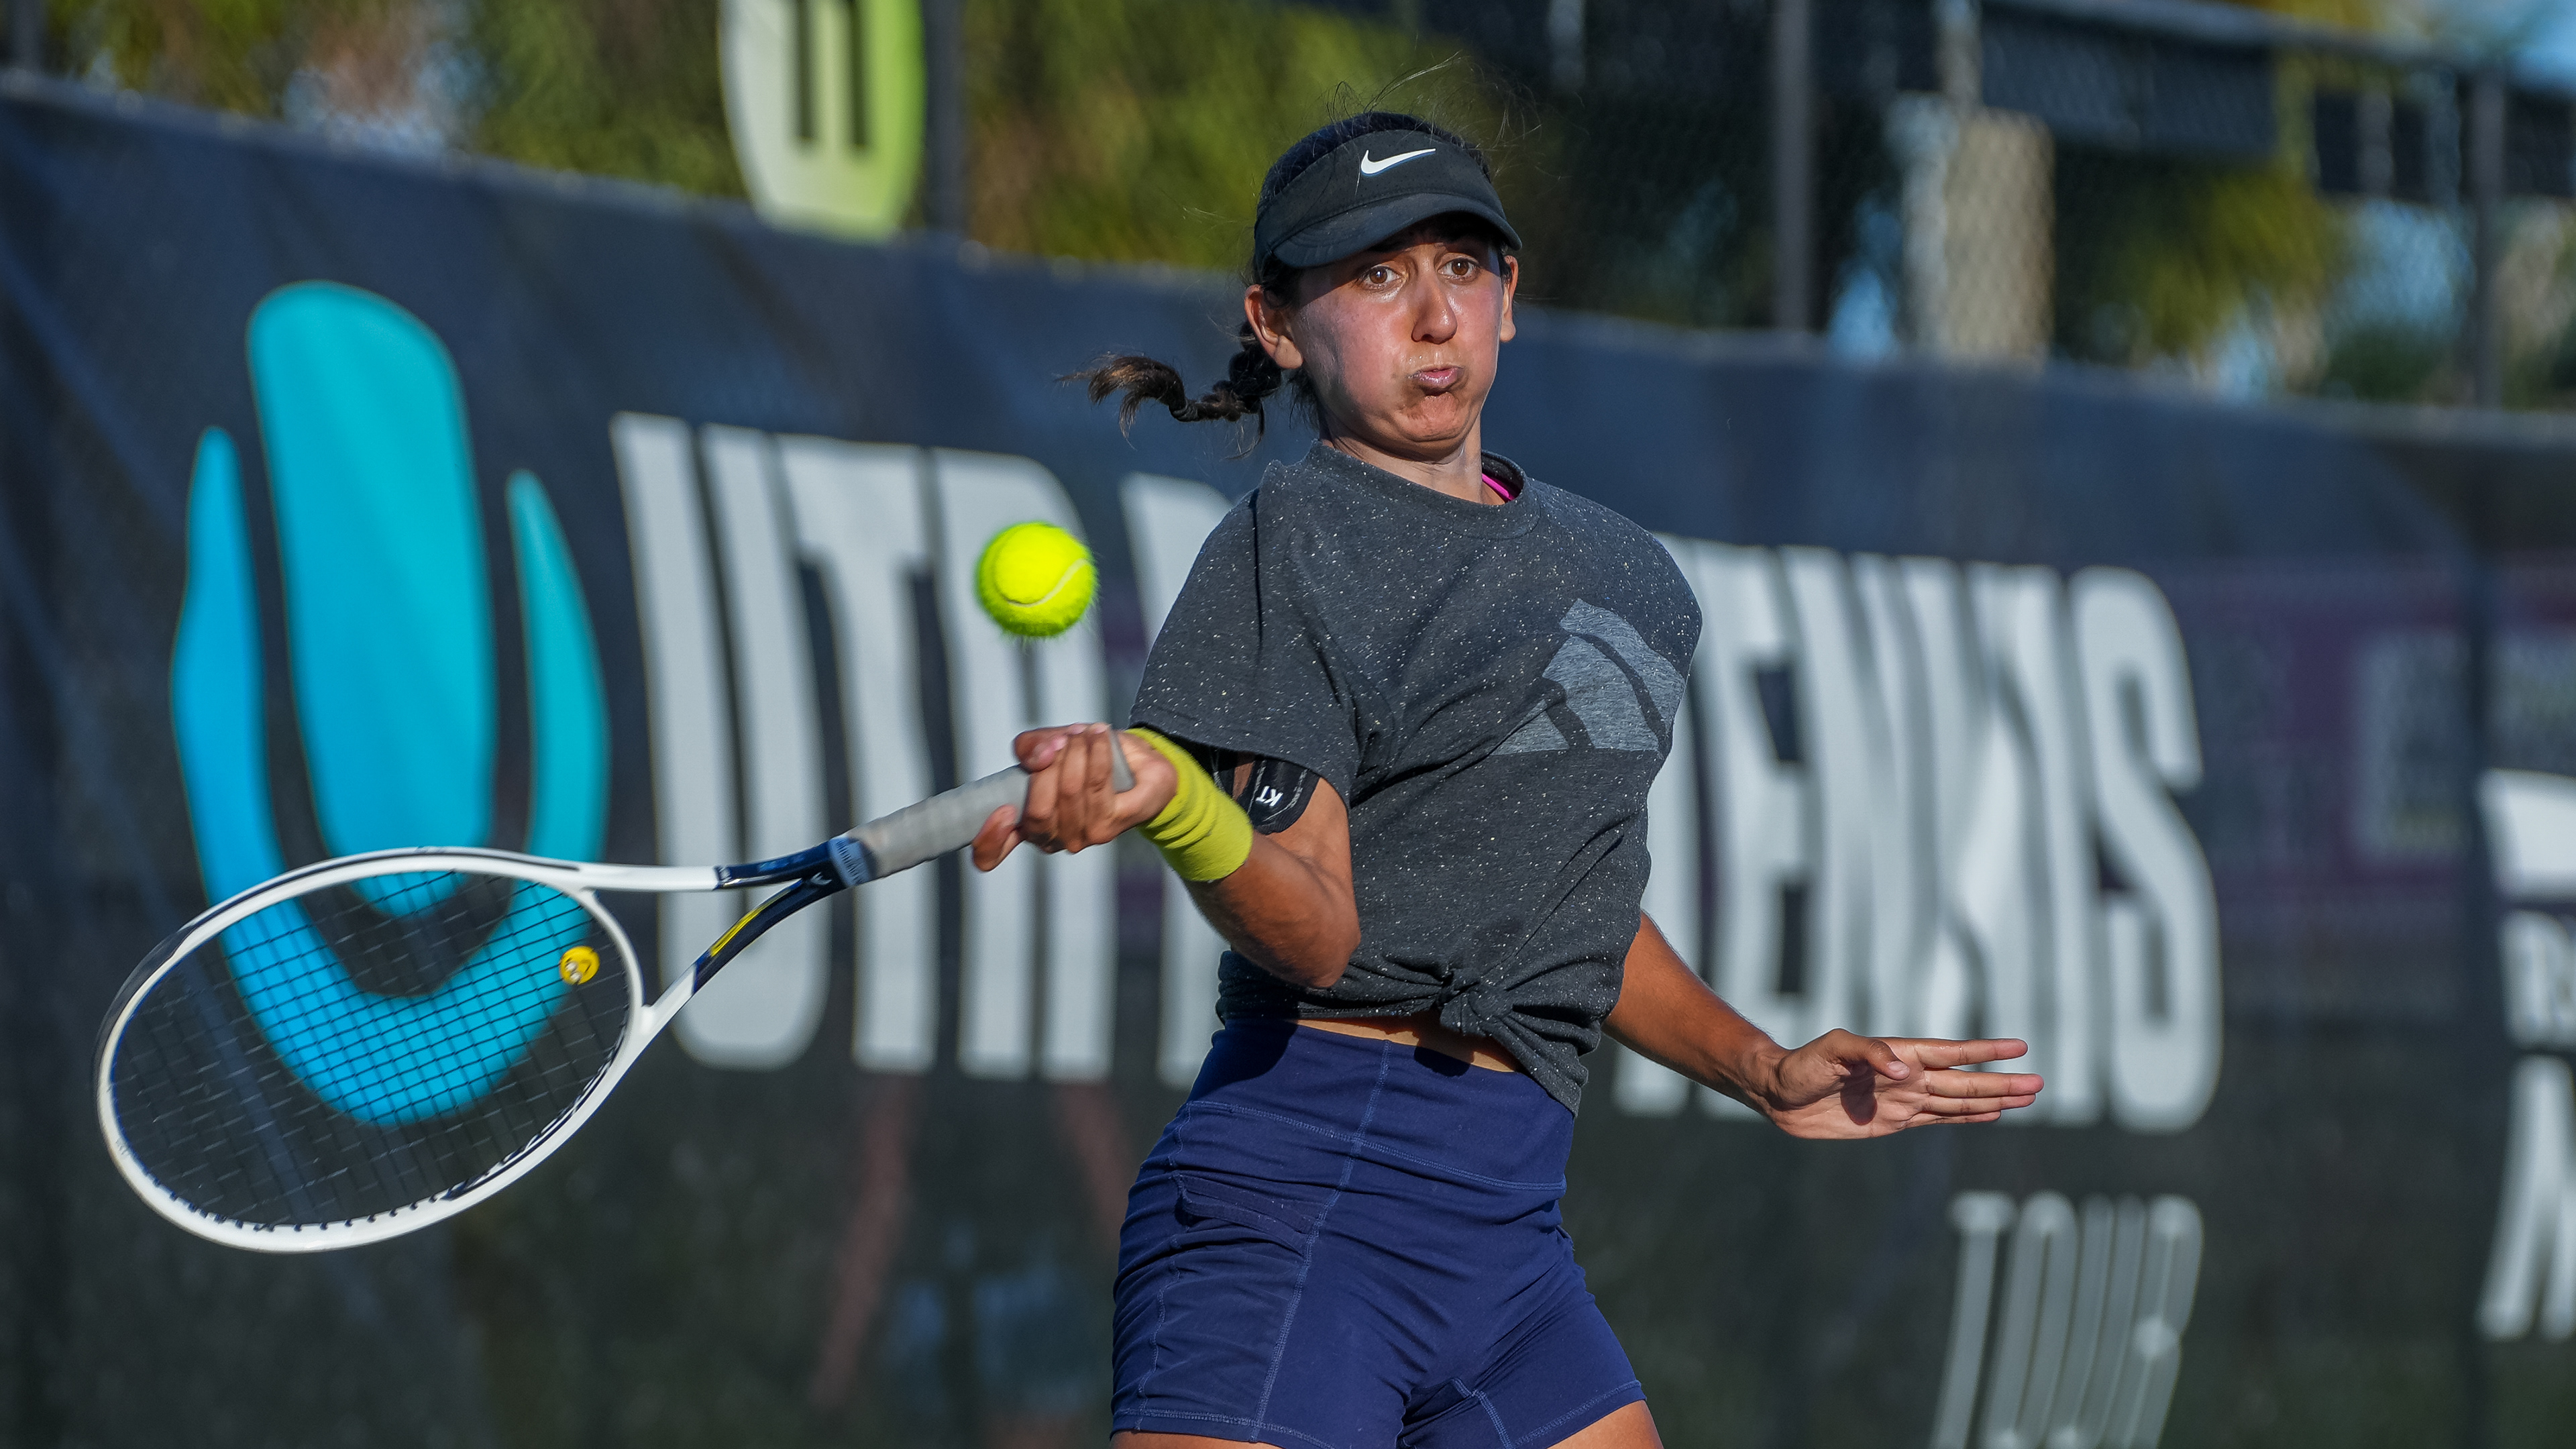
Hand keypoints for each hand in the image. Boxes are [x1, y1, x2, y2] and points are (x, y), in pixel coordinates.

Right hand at [970, 724, 1174, 871]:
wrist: (1136, 762)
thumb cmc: (1084, 757)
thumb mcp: (1047, 744)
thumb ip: (1030, 747)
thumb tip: (1039, 756)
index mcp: (1025, 827)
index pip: (990, 855)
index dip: (989, 838)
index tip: (1002, 810)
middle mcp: (1051, 840)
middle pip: (1039, 810)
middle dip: (1049, 765)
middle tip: (1062, 739)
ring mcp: (1082, 837)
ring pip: (1070, 793)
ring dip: (1076, 753)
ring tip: (1083, 733)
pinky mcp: (1111, 826)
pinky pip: (1097, 784)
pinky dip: (1096, 753)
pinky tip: (1099, 736)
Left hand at [1749, 1032, 2042, 1138]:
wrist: (1779, 1095)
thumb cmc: (1802, 1065)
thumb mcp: (1831, 1050)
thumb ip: (1868, 1054)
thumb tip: (1904, 1070)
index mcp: (1899, 1054)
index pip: (1952, 1054)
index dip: (1985, 1052)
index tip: (2020, 1048)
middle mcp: (1909, 1077)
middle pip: (1965, 1082)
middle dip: (2002, 1083)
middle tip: (2039, 1084)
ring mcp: (1904, 1100)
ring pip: (1959, 1102)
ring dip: (1993, 1101)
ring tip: (2026, 1098)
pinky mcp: (1894, 1122)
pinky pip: (1938, 1120)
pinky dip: (1966, 1119)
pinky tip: (1990, 1116)